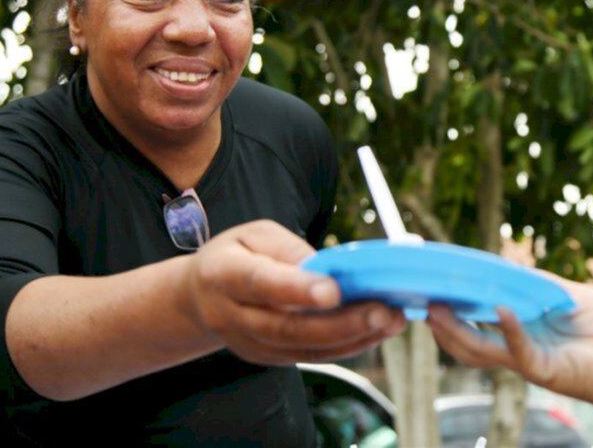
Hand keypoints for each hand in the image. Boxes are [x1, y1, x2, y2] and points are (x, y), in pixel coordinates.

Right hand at [181, 220, 405, 364]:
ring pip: (303, 348)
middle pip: (288, 327)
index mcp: (224, 275)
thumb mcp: (254, 234)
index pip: (261, 283)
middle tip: (383, 311)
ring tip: (392, 320)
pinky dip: (347, 346)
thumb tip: (325, 267)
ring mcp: (249, 344)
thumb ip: (287, 249)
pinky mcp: (268, 358)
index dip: (297, 290)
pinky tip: (377, 330)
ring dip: (353, 337)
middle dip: (341, 323)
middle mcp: (233, 316)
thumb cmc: (236, 255)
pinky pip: (310, 357)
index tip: (334, 291)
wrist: (200, 296)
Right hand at [427, 275, 592, 427]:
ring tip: (436, 310)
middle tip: (420, 300)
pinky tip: (500, 310)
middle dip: (441, 323)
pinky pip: (519, 350)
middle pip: (467, 339)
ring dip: (456, 330)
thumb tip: (508, 266)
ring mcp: (527, 358)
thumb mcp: (569, 295)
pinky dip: (508, 330)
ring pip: (479, 350)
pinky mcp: (543, 369)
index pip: (478, 317)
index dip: (455, 301)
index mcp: (520, 328)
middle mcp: (517, 345)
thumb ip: (538, 283)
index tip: (435, 280)